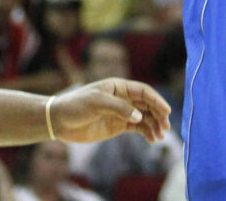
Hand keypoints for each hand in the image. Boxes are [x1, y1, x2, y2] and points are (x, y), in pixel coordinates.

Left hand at [49, 77, 170, 143]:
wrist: (59, 121)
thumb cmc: (76, 105)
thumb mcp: (97, 103)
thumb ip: (119, 108)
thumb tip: (139, 117)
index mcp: (119, 86)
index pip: (143, 92)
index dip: (156, 100)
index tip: (166, 111)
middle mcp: (123, 98)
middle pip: (147, 104)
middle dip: (158, 114)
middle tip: (166, 126)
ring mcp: (121, 112)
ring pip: (144, 117)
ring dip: (154, 125)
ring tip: (160, 136)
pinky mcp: (117, 126)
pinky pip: (136, 128)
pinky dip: (145, 132)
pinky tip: (151, 139)